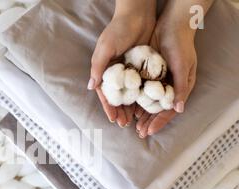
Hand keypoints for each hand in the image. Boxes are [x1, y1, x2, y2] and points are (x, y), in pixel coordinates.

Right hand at [89, 1, 155, 126]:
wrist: (138, 14)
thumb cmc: (118, 29)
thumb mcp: (106, 47)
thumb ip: (98, 66)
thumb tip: (91, 87)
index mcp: (105, 70)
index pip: (106, 94)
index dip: (109, 107)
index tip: (114, 119)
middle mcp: (117, 73)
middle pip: (119, 97)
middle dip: (121, 111)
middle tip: (125, 125)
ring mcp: (130, 71)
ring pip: (131, 94)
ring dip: (132, 108)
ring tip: (136, 120)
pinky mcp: (143, 68)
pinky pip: (143, 86)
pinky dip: (144, 97)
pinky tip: (147, 106)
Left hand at [136, 22, 196, 137]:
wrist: (172, 24)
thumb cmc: (181, 45)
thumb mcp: (182, 66)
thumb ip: (180, 87)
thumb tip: (178, 110)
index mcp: (181, 88)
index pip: (169, 110)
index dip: (159, 122)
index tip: (149, 131)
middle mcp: (171, 87)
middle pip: (158, 109)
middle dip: (149, 122)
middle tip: (139, 133)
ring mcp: (160, 81)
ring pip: (149, 102)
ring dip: (142, 114)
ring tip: (132, 124)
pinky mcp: (149, 74)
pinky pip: (142, 91)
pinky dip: (137, 100)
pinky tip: (129, 107)